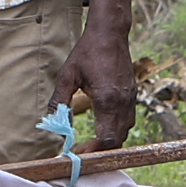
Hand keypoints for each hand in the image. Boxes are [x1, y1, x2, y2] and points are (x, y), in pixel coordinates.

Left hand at [61, 23, 139, 152]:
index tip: (79, 152)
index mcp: (107, 99)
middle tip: (81, 151)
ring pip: (125, 131)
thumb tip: (54, 123)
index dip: (94, 150)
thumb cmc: (88, 52)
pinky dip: (116, 129)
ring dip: (109, 140)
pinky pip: (127, 120)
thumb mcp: (68, 75)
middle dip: (101, 150)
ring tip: (90, 142)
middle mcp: (122, 102)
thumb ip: (60, 100)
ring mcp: (130, 99)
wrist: (110, 34)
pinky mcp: (132, 95)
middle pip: (118, 139)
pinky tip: (102, 127)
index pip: (107, 137)